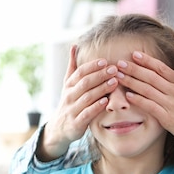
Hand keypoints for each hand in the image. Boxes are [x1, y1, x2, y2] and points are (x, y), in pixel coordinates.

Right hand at [37, 45, 119, 160]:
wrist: (59, 128)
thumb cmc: (69, 102)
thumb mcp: (68, 84)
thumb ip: (73, 66)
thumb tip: (74, 45)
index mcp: (69, 85)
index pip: (80, 72)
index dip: (92, 66)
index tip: (105, 61)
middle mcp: (69, 95)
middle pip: (85, 82)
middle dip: (100, 75)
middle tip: (114, 70)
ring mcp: (72, 109)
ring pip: (87, 97)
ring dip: (101, 89)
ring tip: (114, 82)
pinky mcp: (77, 122)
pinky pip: (87, 113)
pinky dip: (96, 107)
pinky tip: (106, 102)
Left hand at [117, 52, 173, 151]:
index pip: (162, 68)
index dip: (147, 60)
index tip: (134, 54)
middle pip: (151, 77)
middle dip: (134, 69)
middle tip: (119, 63)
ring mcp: (171, 105)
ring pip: (148, 90)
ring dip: (132, 82)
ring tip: (119, 76)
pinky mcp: (167, 118)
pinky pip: (150, 106)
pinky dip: (139, 100)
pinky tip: (127, 96)